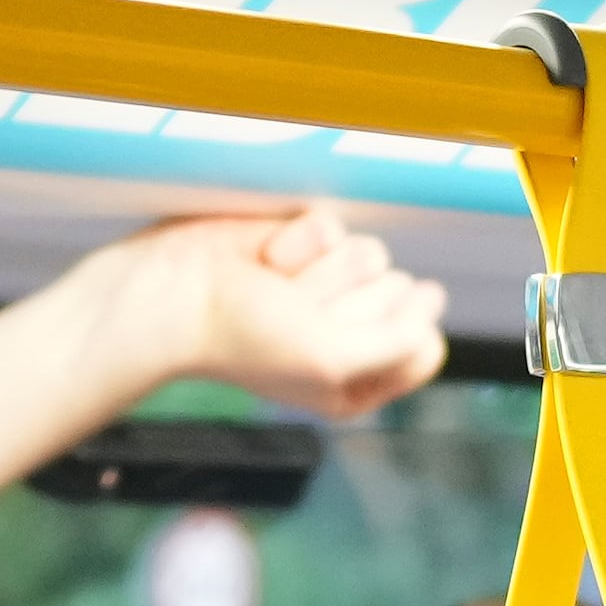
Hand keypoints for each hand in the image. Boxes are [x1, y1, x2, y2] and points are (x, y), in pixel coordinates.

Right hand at [98, 207, 453, 420]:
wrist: (171, 293)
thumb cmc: (240, 338)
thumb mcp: (332, 363)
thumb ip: (399, 343)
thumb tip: (434, 299)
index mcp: (361, 381)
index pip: (424, 344)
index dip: (390, 333)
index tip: (338, 341)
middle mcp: (349, 332)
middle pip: (401, 296)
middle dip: (343, 301)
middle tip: (290, 314)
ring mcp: (327, 283)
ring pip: (370, 254)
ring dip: (317, 270)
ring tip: (273, 288)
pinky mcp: (305, 242)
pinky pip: (332, 225)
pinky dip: (295, 240)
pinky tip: (263, 260)